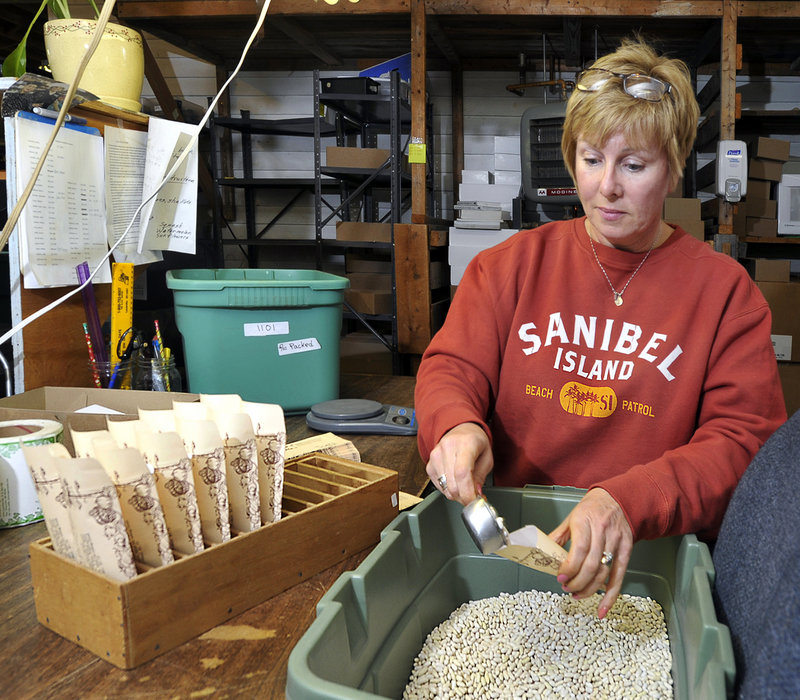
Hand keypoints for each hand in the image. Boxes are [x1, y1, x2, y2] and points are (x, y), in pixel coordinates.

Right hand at [426, 423, 492, 505]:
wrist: (460, 430)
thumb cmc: (474, 442)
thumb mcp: (486, 457)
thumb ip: (481, 476)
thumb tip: (476, 494)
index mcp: (465, 443)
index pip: (462, 473)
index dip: (467, 492)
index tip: (474, 501)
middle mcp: (447, 448)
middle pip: (453, 484)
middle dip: (464, 496)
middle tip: (473, 496)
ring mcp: (435, 456)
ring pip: (445, 488)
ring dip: (457, 494)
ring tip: (465, 488)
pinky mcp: (429, 465)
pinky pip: (438, 486)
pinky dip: (448, 490)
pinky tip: (455, 482)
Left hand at [549, 488, 632, 618]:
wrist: (617, 499)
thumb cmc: (591, 508)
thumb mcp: (571, 517)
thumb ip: (558, 536)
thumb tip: (543, 552)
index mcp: (585, 521)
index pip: (579, 549)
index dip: (570, 567)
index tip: (560, 577)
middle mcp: (602, 531)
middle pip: (592, 565)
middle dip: (577, 582)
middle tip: (566, 587)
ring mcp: (616, 542)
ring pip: (604, 573)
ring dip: (589, 589)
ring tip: (576, 594)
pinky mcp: (626, 550)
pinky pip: (619, 576)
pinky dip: (611, 595)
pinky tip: (602, 607)